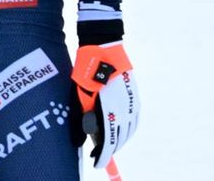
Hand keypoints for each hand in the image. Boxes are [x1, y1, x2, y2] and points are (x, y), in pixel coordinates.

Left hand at [72, 41, 138, 167]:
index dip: (102, 155)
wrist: (104, 50)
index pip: (108, 141)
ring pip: (129, 130)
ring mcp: (132, 104)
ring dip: (120, 139)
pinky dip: (127, 129)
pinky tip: (120, 130)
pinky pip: (133, 120)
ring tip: (109, 144)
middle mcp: (124, 110)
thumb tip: (82, 141)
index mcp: (108, 111)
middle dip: (110, 148)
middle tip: (100, 154)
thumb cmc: (85, 73)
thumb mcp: (78, 97)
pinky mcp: (135, 98)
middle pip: (120, 138)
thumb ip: (81, 119)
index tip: (97, 163)